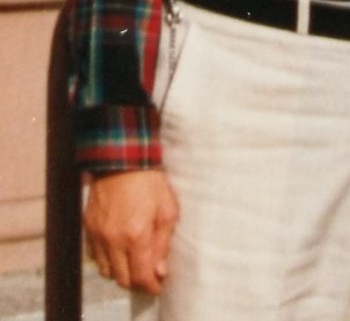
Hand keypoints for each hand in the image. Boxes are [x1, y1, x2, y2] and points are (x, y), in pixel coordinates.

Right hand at [84, 169, 178, 293]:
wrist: (123, 157)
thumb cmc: (150, 181)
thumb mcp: (167, 210)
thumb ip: (163, 243)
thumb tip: (160, 270)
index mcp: (136, 235)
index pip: (141, 276)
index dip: (151, 286)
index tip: (158, 285)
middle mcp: (113, 239)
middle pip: (122, 279)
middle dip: (136, 280)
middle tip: (147, 273)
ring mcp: (98, 233)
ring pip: (106, 270)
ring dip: (120, 271)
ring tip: (133, 260)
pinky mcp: (88, 225)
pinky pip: (95, 254)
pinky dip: (106, 258)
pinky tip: (118, 247)